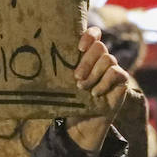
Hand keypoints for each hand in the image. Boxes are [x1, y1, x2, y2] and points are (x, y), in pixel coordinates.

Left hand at [66, 26, 131, 152]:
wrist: (81, 121)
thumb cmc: (69, 98)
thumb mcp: (61, 81)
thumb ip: (58, 68)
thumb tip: (35, 58)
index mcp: (87, 54)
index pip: (94, 34)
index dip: (90, 35)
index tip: (79, 48)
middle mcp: (101, 58)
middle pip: (99, 47)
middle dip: (86, 61)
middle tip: (76, 77)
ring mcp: (112, 68)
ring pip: (108, 59)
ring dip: (93, 74)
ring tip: (83, 87)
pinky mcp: (121, 80)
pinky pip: (116, 73)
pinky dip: (104, 83)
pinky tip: (95, 93)